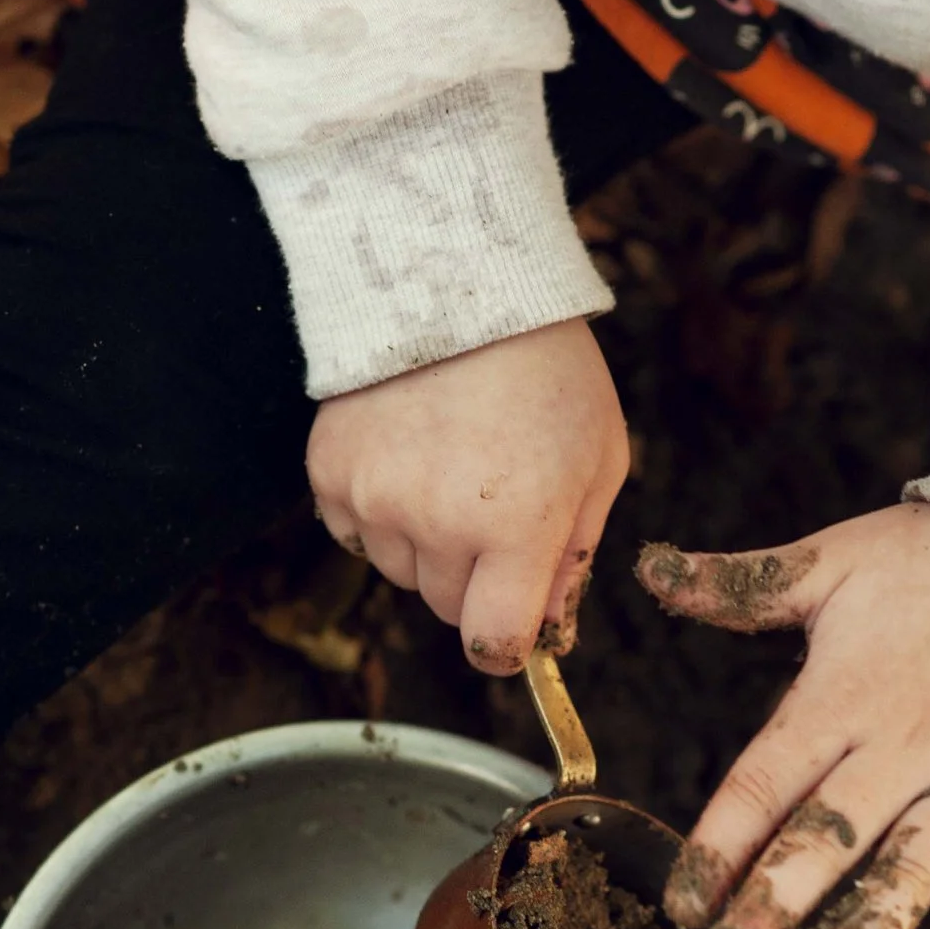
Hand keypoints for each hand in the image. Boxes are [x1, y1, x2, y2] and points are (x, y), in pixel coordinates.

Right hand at [309, 319, 627, 672]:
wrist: (460, 281)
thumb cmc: (546, 370)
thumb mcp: (599, 460)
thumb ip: (574, 553)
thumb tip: (549, 628)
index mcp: (517, 527)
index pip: (493, 641)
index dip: (505, 646)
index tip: (511, 632)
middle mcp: (440, 523)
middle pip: (446, 607)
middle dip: (473, 578)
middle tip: (491, 509)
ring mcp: (377, 499)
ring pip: (399, 570)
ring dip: (422, 542)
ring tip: (448, 466)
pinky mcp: (330, 473)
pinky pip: (353, 531)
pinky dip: (377, 511)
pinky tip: (406, 454)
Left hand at [641, 501, 929, 928]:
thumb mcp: (832, 559)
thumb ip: (741, 584)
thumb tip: (649, 567)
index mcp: (842, 696)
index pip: (765, 784)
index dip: (718, 848)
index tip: (682, 907)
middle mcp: (905, 746)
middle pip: (828, 838)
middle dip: (773, 906)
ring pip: (913, 870)